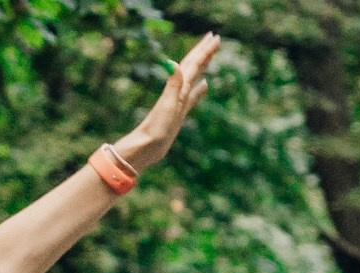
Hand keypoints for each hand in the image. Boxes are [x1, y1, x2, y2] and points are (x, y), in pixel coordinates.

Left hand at [113, 33, 220, 172]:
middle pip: (193, 67)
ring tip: (210, 55)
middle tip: (214, 37)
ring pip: (194, 79)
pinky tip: (205, 85)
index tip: (214, 37)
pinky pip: (192, 97)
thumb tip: (174, 62)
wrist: (145, 147)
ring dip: (202, 66)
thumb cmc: (155, 129)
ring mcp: (179, 102)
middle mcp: (178, 92)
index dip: (204, 51)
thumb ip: (173, 85)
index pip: (193, 65)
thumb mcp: (167, 105)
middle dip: (204, 52)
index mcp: (177, 89)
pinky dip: (199, 90)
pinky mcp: (179, 113)